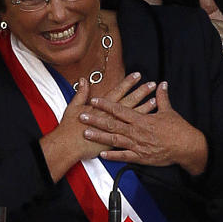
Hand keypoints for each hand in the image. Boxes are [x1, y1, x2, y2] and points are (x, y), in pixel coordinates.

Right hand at [40, 73, 156, 181]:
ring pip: (131, 117)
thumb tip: (83, 80)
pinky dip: (138, 127)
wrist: (68, 146)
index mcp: (100, 107)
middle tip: (151, 84)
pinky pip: (131, 132)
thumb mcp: (73, 107)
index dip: (128, 82)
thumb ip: (81, 93)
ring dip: (143, 108)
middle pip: (128, 102)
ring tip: (155, 100)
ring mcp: (113, 129)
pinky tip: (147, 122)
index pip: (117, 91)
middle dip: (140, 92)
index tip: (137, 75)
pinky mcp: (114, 140)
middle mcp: (109, 116)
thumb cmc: (69, 128)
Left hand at [83, 80, 206, 175]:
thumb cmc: (178, 130)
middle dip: (96, 120)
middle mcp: (137, 132)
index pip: (120, 110)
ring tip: (86, 133)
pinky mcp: (141, 157)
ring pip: (114, 140)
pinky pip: (124, 156)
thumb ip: (162, 98)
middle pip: (112, 124)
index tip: (94, 100)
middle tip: (82, 117)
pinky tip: (102, 155)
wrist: (187, 147)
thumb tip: (162, 84)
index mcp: (142, 119)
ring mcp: (137, 145)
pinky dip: (113, 156)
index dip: (106, 105)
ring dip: (99, 137)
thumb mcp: (169, 111)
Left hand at [199, 0, 222, 104]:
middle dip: (207, 23)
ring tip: (192, 29)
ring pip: (217, 38)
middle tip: (192, 20)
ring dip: (205, 33)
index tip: (205, 8)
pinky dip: (208, 48)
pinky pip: (217, 54)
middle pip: (221, 29)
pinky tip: (198, 45)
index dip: (216, 17)